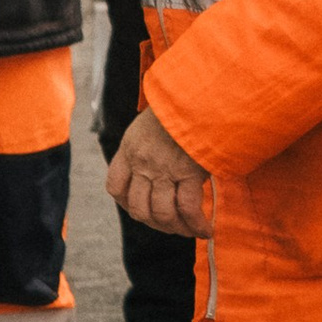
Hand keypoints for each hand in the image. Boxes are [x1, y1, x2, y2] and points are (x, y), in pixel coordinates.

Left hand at [106, 106, 211, 237]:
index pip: (115, 187)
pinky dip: (196, 224)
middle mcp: (143, 162)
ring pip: (163, 213)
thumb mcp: (152, 121)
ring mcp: (165, 169)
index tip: (143, 208)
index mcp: (130, 148)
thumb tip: (162, 163)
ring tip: (191, 230)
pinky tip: (206, 229)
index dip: (126, 204)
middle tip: (171, 226)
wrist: (199, 92)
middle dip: (155, 223)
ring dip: (177, 228)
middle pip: (139, 208)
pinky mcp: (189, 172)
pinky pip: (188, 208)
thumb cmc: (181, 104)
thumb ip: (149, 143)